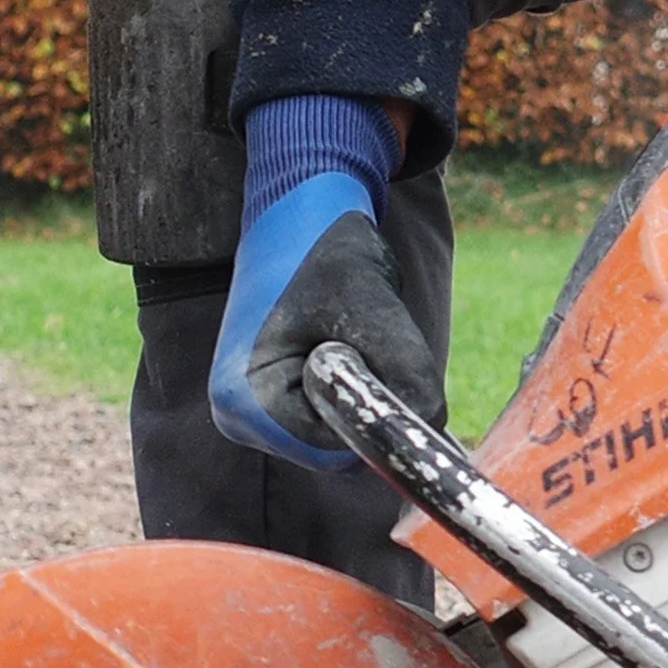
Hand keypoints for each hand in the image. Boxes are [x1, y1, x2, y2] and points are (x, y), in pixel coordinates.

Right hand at [210, 96, 438, 471]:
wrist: (300, 213)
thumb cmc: (328, 253)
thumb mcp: (377, 315)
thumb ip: (408, 381)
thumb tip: (432, 433)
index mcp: (243, 401)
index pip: (335, 454)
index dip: (376, 418)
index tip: (384, 360)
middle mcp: (236, 417)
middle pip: (335, 452)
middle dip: (370, 407)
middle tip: (368, 338)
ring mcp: (248, 414)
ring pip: (338, 437)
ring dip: (365, 395)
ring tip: (350, 334)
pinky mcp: (269, 403)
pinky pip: (331, 419)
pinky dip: (354, 390)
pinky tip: (344, 344)